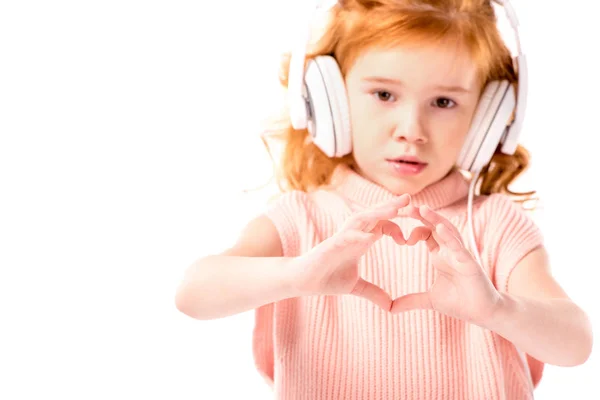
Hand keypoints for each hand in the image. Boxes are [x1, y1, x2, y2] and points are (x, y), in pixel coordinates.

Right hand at [290, 194, 431, 310]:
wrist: (302, 281)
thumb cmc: (326, 278)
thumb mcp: (355, 287)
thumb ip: (374, 293)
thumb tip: (390, 306)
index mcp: (360, 241)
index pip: (382, 225)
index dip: (397, 227)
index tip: (410, 238)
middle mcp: (352, 235)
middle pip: (374, 216)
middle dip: (391, 207)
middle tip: (409, 198)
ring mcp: (341, 238)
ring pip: (361, 220)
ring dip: (377, 213)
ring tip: (394, 209)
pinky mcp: (330, 246)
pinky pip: (345, 237)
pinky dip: (357, 236)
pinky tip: (370, 237)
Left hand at [390, 205, 501, 324]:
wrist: (484, 314)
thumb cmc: (460, 302)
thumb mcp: (430, 300)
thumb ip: (410, 301)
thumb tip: (391, 308)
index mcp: (440, 255)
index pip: (425, 233)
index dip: (412, 228)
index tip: (396, 228)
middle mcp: (450, 251)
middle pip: (434, 226)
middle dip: (420, 215)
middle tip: (404, 206)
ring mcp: (460, 255)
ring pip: (448, 231)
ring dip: (435, 219)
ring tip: (422, 208)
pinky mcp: (470, 263)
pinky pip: (459, 247)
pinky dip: (449, 237)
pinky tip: (439, 228)